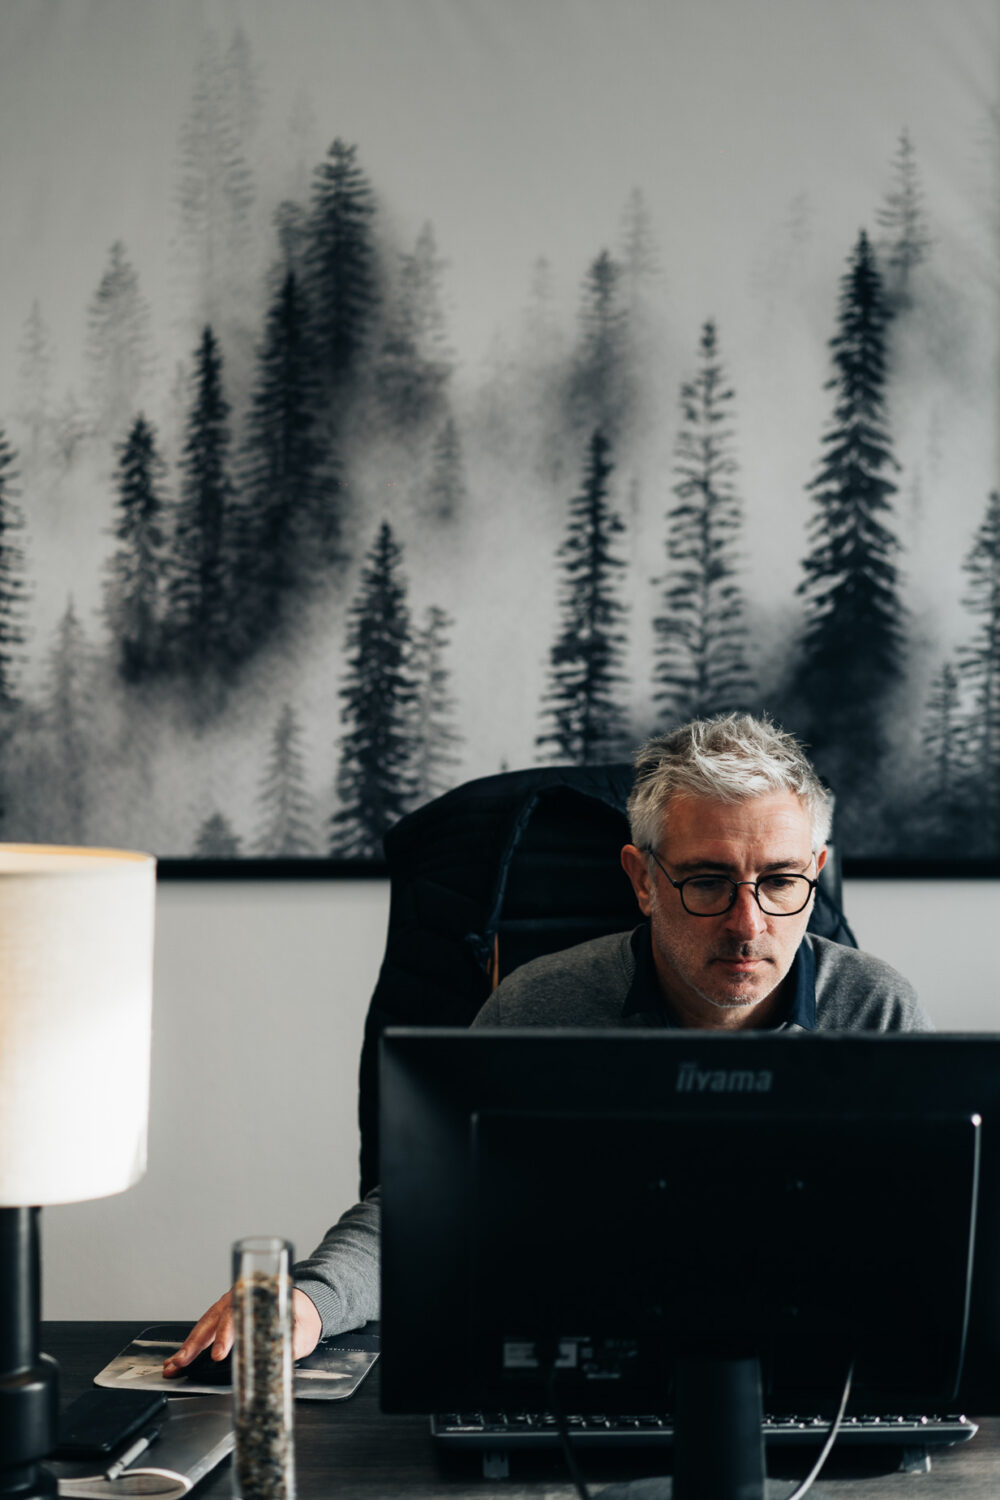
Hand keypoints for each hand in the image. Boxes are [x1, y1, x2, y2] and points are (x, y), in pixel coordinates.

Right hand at [162, 1287, 322, 1375]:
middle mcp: (243, 1297)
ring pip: (206, 1324)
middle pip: (216, 1318)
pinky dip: (191, 1344)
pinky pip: (206, 1328)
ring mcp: (232, 1305)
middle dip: (197, 1344)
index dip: (227, 1334)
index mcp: (262, 1295)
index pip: (241, 1313)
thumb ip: (294, 1342)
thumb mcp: (306, 1330)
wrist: (307, 1304)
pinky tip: (179, 1358)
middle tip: (183, 1363)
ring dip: (189, 1346)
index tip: (219, 1354)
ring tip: (173, 1365)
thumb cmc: (305, 1316)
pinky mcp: (226, 1316)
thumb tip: (284, 1355)